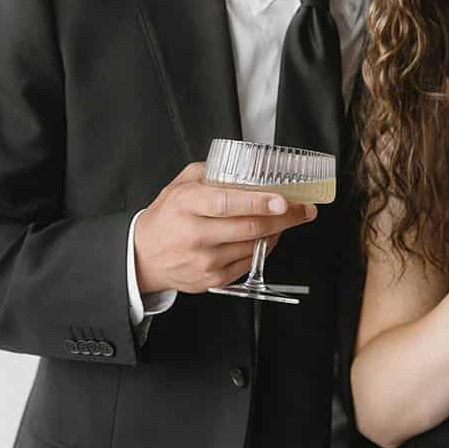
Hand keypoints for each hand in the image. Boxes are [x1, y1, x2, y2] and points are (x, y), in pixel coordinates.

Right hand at [133, 161, 317, 294]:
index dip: (260, 202)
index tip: (284, 200)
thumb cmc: (167, 216)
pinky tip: (265, 236)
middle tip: (304, 209)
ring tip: (285, 220)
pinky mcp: (212, 279)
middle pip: (249, 227)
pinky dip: (263, 248)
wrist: (144, 256)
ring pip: (254, 246)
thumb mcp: (182, 185)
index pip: (228, 203)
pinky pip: (250, 263)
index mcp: (186, 205)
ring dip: (277, 232)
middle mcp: (195, 234)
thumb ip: (213, 173)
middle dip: (285, 218)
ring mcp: (204, 260)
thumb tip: (251, 167)